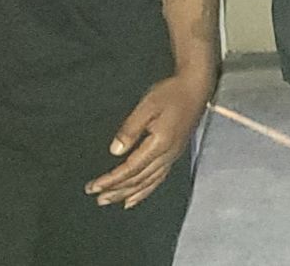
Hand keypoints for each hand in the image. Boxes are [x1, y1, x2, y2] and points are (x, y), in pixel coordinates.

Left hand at [86, 72, 213, 208]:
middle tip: (97, 198)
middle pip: (139, 180)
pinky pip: (158, 179)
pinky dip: (145, 191)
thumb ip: (131, 129)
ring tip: (111, 201)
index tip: (93, 186)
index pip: (131, 169)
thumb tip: (115, 151)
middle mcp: (168, 155)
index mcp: (160, 144)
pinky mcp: (175, 154)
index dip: (111, 180)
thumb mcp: (147, 106)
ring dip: (128, 194)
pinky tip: (134, 197)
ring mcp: (173, 156)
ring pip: (149, 182)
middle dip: (117, 190)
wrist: (196, 87)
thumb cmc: (171, 93)